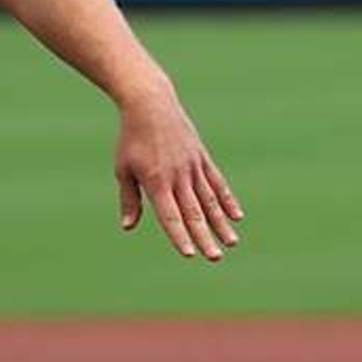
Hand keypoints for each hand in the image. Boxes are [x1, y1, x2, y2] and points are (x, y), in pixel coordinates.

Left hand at [114, 93, 243, 262]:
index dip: (179, 236)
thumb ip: (130, 199)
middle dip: (205, 237)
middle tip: (215, 258)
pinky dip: (227, 200)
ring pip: (210, 200)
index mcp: (156, 182)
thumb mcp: (124, 169)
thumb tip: (128, 227)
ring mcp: (193, 166)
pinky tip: (237, 216)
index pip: (170, 216)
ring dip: (221, 223)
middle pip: (194, 213)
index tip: (189, 254)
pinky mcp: (201, 158)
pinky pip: (217, 182)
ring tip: (232, 243)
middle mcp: (178, 176)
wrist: (151, 104)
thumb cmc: (131, 139)